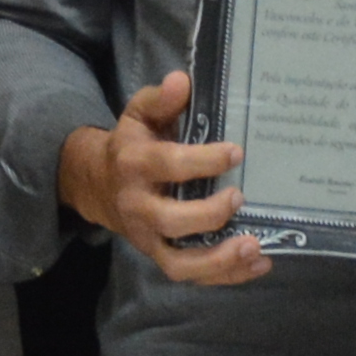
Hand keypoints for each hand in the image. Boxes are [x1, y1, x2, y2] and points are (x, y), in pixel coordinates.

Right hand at [60, 66, 263, 286]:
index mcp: (134, 165)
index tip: (236, 152)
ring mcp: (149, 237)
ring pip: (178, 261)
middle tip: (239, 198)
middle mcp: (138, 206)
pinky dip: (225, 275)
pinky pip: (190, 274)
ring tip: (255, 248)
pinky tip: (258, 264)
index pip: (167, 165)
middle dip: (207, 214)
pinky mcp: (160, 255)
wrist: (96, 185)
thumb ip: (160, 100)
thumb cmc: (132, 146)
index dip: (203, 160)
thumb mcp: (139, 116)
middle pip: (170, 220)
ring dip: (218, 260)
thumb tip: (181, 80)